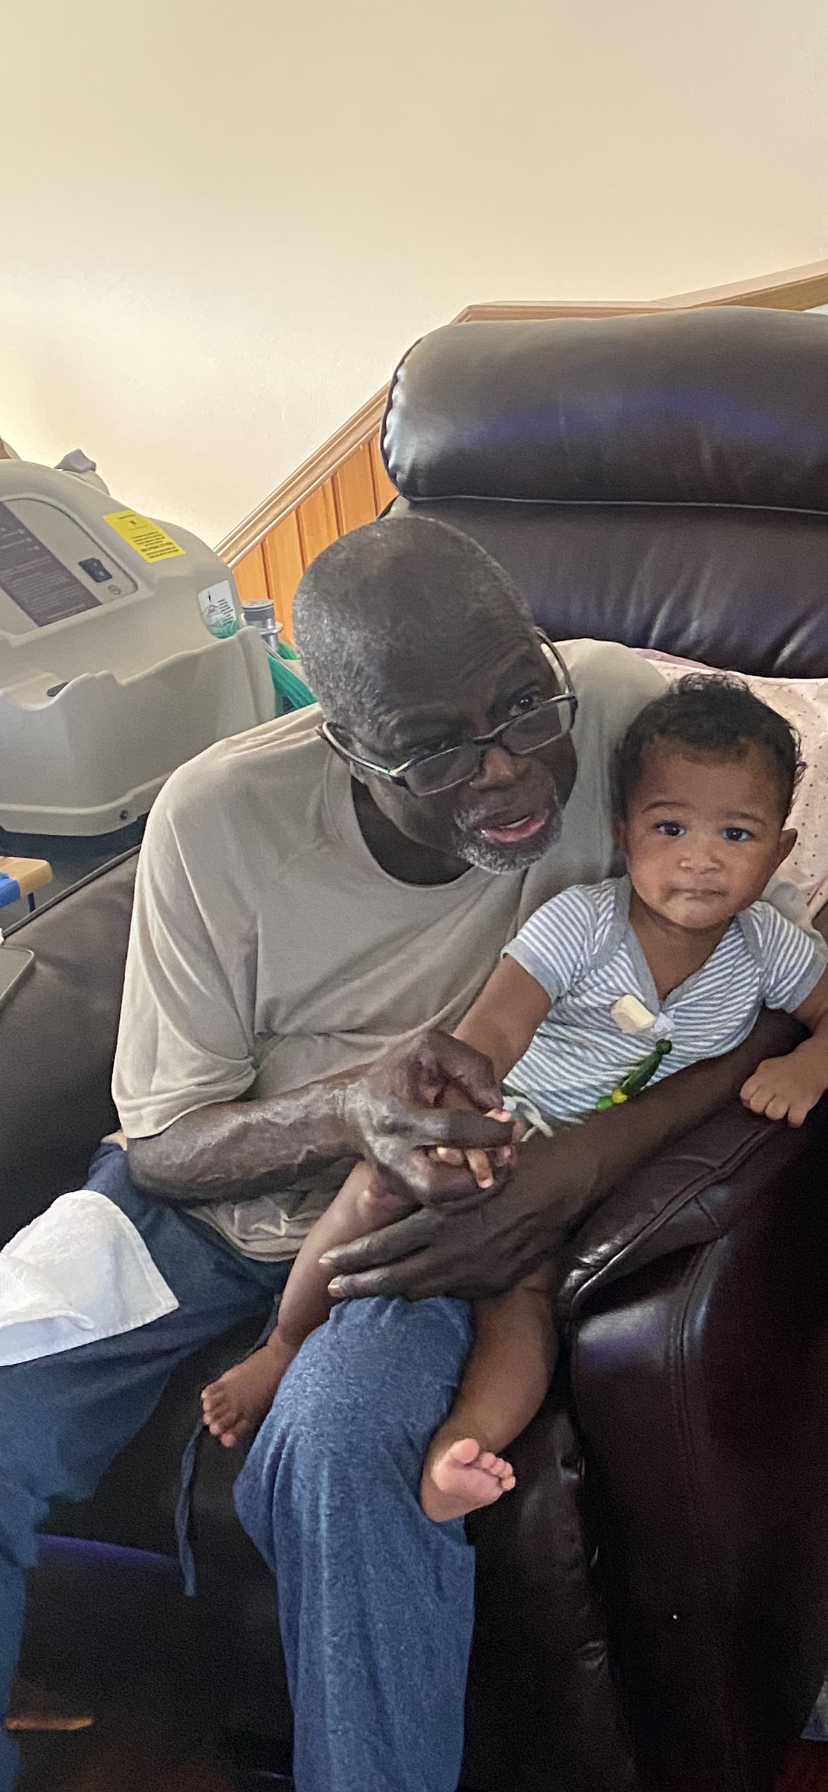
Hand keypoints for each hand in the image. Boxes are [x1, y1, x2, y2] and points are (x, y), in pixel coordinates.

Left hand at [324, 1131, 565, 1301]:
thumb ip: (428, 1193)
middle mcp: (456, 1252)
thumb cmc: (509, 1163)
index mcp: (442, 1220)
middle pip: (396, 1279)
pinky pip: (456, 1290)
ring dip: (394, 1290)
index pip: (385, 1248)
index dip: (353, 1259)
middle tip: (333, 1290)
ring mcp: (478, 1273)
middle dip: (361, 1285)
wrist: (566, 1183)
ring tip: (371, 1289)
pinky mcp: (497, 1282)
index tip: (328, 1264)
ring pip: (423, 1291)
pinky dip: (435, 1286)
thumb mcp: (460, 1169)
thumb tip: (388, 1200)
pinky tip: (422, 1284)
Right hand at [342, 1030, 512, 1205]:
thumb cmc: (396, 1072)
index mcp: (398, 1114)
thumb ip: (470, 1066)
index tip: (508, 1119)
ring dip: (480, 1189)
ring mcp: (394, 1179)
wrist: (352, 1109)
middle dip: (480, 1174)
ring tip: (503, 1165)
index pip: (450, 1130)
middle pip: (437, 1185)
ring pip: (441, 1202)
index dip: (488, 1128)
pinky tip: (487, 1171)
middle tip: (507, 1156)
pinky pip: (441, 1203)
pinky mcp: (400, 1192)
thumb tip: (497, 1105)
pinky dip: (469, 1193)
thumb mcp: (430, 1048)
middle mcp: (391, 1154)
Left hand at [740, 1051, 826, 1127]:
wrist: (811, 1064)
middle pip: (756, 1106)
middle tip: (768, 1105)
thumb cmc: (788, 1068)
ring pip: (773, 1114)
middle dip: (761, 1108)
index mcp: (762, 1077)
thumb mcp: (766, 1067)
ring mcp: (788, 1095)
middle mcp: (773, 1086)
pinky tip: (793, 1114)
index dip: (748, 1099)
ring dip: (777, 1114)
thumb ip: (755, 1080)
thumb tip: (746, 1097)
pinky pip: (793, 1120)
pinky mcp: (801, 1103)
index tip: (753, 1100)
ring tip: (781, 1109)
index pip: (745, 1094)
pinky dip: (794, 1120)